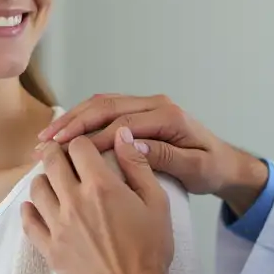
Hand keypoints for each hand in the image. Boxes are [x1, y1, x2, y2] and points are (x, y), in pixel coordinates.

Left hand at [22, 128, 179, 273]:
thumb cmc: (150, 251)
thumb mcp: (157, 203)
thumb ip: (138, 166)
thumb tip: (123, 136)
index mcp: (102, 186)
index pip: (79, 147)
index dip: (82, 143)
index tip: (85, 149)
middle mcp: (74, 201)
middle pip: (52, 162)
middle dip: (56, 153)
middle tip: (62, 156)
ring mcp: (58, 225)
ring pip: (37, 188)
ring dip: (44, 180)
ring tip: (54, 183)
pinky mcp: (49, 248)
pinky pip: (28, 222)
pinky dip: (29, 210)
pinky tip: (35, 208)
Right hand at [38, 94, 268, 215]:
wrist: (226, 164)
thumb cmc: (212, 169)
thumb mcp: (194, 168)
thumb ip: (163, 156)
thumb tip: (130, 145)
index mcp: (168, 115)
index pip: (122, 122)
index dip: (93, 137)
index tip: (68, 153)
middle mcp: (156, 104)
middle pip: (106, 106)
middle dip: (74, 122)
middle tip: (47, 140)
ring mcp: (148, 106)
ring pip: (103, 104)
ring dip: (74, 118)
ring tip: (48, 136)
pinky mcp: (141, 113)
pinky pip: (107, 110)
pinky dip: (84, 119)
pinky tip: (65, 132)